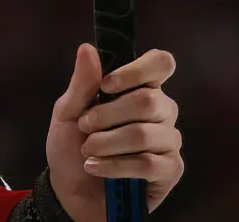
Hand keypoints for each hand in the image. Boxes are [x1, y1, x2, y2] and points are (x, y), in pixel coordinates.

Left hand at [45, 44, 183, 220]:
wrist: (71, 191)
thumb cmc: (72, 147)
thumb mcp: (68, 113)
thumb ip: (82, 83)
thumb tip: (88, 48)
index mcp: (139, 89)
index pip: (160, 63)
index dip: (136, 70)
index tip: (106, 85)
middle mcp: (161, 111)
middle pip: (148, 100)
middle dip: (107, 115)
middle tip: (85, 127)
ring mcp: (168, 140)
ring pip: (144, 133)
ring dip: (106, 143)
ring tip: (88, 151)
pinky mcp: (170, 169)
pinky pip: (147, 163)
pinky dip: (115, 166)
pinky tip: (96, 168)